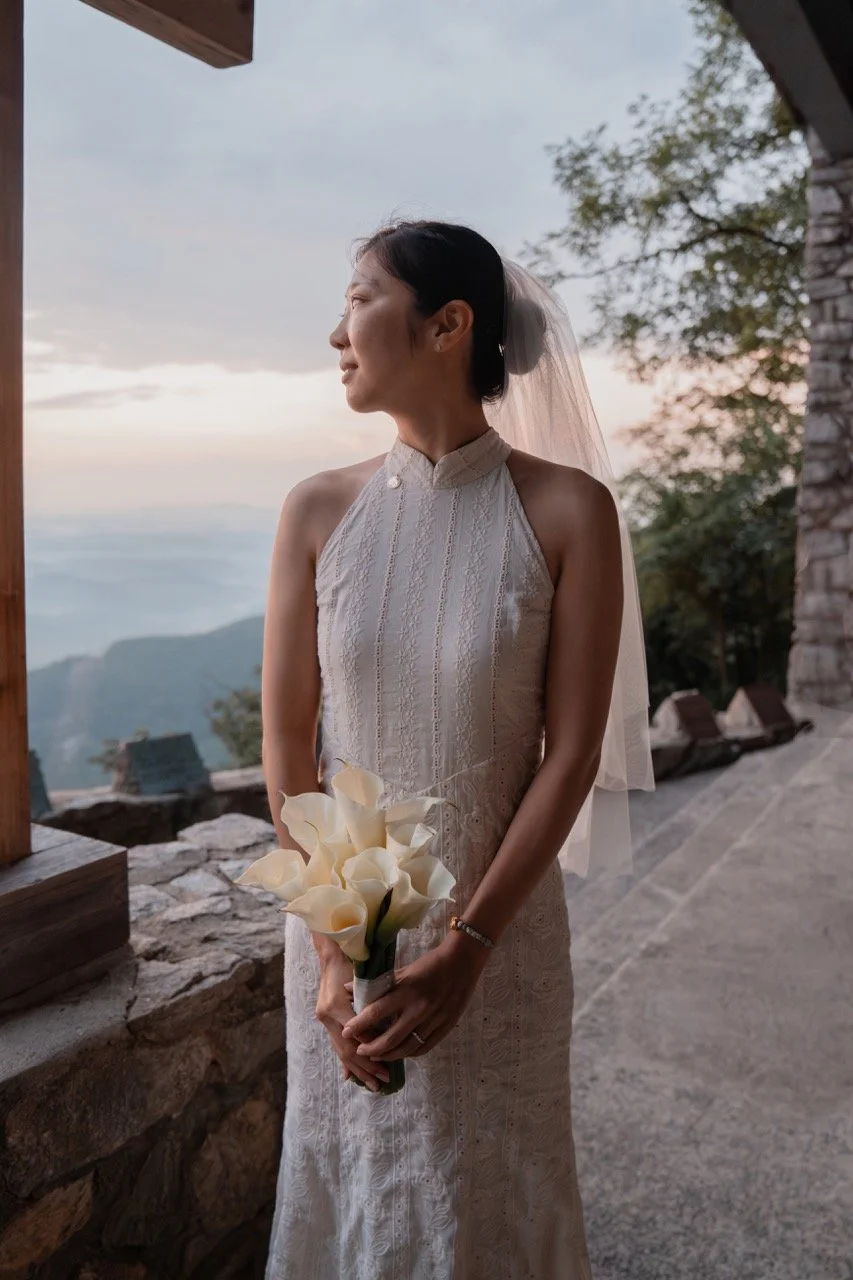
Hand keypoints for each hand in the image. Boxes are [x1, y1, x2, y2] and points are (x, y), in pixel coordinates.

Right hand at [314, 950, 390, 1091]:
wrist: (333, 955)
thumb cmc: (354, 964)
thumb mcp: (365, 982)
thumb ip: (372, 1006)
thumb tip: (385, 1033)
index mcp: (336, 1005)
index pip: (356, 1036)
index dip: (371, 1051)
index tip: (387, 1064)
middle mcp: (327, 1014)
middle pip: (347, 1048)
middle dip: (366, 1067)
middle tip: (383, 1080)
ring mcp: (324, 1018)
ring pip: (341, 1050)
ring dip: (357, 1069)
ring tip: (373, 1084)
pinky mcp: (326, 1020)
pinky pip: (336, 1045)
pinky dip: (345, 1060)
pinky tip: (350, 1076)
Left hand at [340, 931, 488, 1062]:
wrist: (463, 962)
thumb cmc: (430, 964)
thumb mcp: (404, 970)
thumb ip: (378, 984)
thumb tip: (349, 988)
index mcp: (406, 990)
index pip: (376, 1012)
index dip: (359, 1025)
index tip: (346, 1032)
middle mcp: (418, 1008)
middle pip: (390, 1039)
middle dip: (371, 1049)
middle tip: (360, 1050)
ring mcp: (433, 1020)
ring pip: (406, 1048)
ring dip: (388, 1055)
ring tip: (376, 1055)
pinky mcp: (445, 1027)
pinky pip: (424, 1048)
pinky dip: (409, 1054)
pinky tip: (400, 1053)